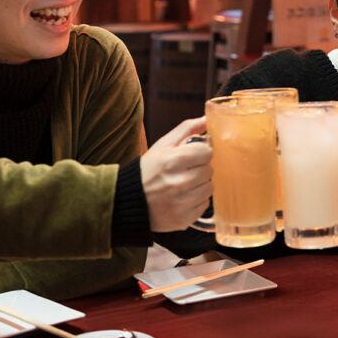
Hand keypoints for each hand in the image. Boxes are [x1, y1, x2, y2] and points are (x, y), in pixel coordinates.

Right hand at [139, 116, 211, 232]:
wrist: (128, 201)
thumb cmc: (147, 170)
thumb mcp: (162, 145)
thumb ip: (186, 130)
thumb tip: (206, 119)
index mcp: (173, 160)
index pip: (207, 152)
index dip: (200, 153)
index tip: (191, 156)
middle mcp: (180, 182)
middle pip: (209, 170)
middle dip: (199, 168)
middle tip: (184, 171)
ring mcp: (182, 202)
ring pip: (209, 187)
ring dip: (200, 185)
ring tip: (182, 185)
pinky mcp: (184, 218)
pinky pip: (204, 204)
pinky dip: (196, 200)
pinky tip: (182, 197)